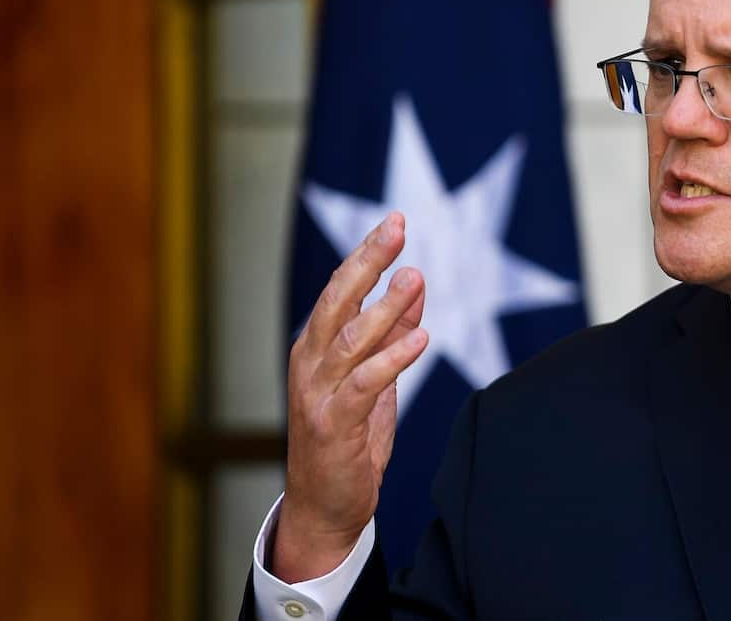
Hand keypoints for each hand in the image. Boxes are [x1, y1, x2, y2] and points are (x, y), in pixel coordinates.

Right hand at [272, 212, 427, 581]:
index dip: (366, 254)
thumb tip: (413, 283)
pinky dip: (392, 359)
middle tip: (397, 226)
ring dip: (384, 307)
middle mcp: (310, 364)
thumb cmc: (347, 441)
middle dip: (367, 261)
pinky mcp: (335, 426)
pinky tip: (420, 338)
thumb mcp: (375, 378)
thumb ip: (391, 332)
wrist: (323, 508)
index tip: (395, 221)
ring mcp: (318, 395)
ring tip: (414, 276)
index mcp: (316, 347)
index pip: (339, 289)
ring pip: (350, 339)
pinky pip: (365, 385)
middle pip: (337, 301)